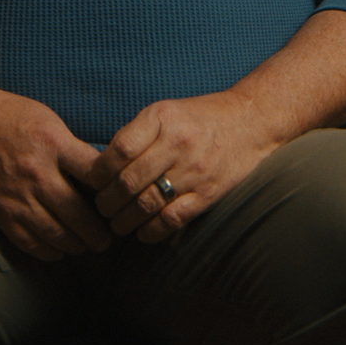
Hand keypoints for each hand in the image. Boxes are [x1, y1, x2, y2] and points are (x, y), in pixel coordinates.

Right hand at [0, 21, 110, 262]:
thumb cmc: (12, 118)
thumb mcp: (50, 121)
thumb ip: (74, 149)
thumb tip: (104, 174)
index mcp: (54, 144)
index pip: (94, 172)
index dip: (114, 188)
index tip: (123, 198)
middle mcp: (36, 173)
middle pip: (77, 212)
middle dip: (98, 231)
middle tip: (111, 238)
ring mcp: (16, 196)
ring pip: (55, 233)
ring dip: (77, 245)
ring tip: (89, 246)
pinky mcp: (0, 212)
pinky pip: (29, 241)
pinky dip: (48, 251)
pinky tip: (61, 250)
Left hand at [87, 90, 281, 243]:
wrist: (252, 122)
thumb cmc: (202, 117)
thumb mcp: (167, 111)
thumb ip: (137, 135)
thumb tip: (101, 167)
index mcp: (162, 118)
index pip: (118, 151)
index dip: (98, 173)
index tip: (93, 183)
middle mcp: (178, 143)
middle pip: (128, 182)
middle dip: (107, 202)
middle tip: (102, 208)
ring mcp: (194, 170)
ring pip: (146, 205)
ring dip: (124, 221)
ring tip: (117, 223)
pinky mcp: (208, 194)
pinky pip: (172, 219)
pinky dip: (151, 232)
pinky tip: (142, 233)